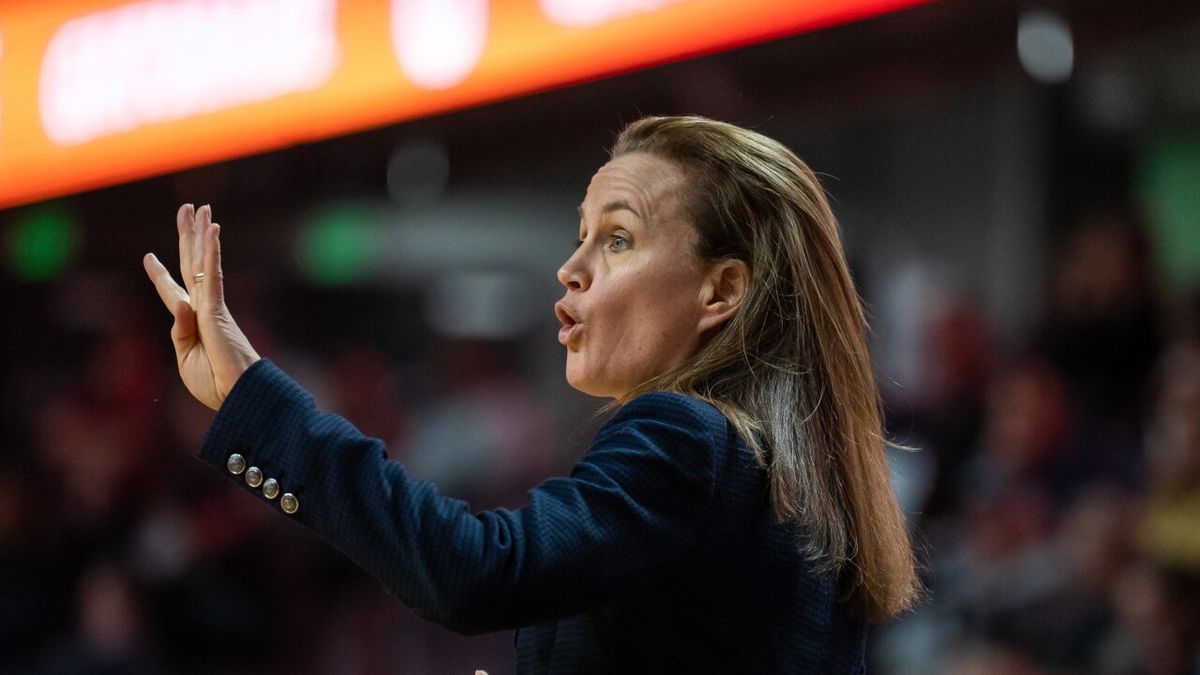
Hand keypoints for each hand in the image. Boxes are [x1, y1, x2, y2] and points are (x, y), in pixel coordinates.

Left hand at [144, 204, 259, 409]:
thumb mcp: (185, 359)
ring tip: (200, 208)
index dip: (160, 275)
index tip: (149, 257)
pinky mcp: (218, 308)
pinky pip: (213, 274)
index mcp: (191, 324)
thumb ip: (179, 330)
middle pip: (190, 265)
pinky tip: (213, 229)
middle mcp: (202, 309)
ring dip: (200, 233)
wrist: (238, 396)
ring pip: (201, 261)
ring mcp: (212, 306)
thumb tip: (181, 303)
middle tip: (186, 210)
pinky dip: (212, 250)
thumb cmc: (216, 384)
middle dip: (187, 237)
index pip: (174, 292)